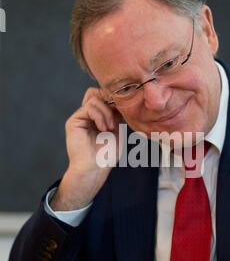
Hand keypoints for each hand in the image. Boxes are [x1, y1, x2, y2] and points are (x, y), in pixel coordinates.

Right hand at [50, 87, 122, 209]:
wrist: (96, 168)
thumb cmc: (107, 154)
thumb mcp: (118, 130)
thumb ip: (117, 114)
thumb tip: (119, 99)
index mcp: (98, 116)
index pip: (103, 96)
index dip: (114, 98)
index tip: (124, 110)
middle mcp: (88, 115)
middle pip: (96, 92)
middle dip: (110, 100)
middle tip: (117, 115)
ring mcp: (80, 117)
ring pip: (94, 98)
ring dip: (107, 112)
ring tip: (110, 128)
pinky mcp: (74, 121)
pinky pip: (88, 107)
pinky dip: (99, 116)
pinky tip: (104, 128)